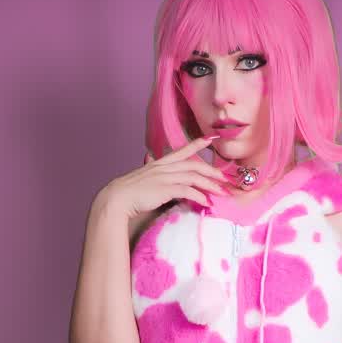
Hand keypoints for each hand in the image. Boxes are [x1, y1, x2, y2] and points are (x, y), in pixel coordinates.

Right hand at [99, 135, 230, 218]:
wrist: (117, 199)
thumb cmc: (129, 193)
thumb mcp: (142, 178)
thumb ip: (150, 171)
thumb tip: (148, 158)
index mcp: (159, 163)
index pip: (182, 151)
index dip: (197, 144)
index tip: (210, 139)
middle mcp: (164, 167)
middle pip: (194, 164)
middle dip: (211, 171)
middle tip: (224, 178)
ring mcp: (165, 177)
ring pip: (194, 177)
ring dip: (210, 185)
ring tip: (222, 193)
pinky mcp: (166, 189)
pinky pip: (188, 190)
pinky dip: (199, 196)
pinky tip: (207, 203)